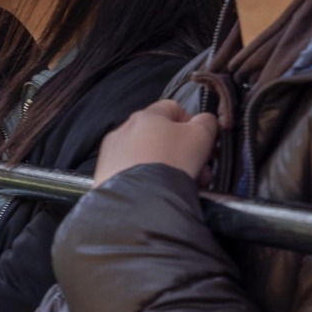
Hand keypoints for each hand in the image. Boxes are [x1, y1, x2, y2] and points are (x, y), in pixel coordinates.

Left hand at [95, 98, 217, 184]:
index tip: (202, 143)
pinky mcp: (105, 178)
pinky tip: (159, 193)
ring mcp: (111, 155)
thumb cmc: (172, 162)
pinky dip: (147, 181)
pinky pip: (132, 175)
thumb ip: (207, 122)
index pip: (173, 109)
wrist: (140, 202)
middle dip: (183, 152)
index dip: (192, 124)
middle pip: (160, 136)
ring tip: (181, 186)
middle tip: (199, 171)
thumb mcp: (201, 135)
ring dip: (167, 167)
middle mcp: (123, 131)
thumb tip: (205, 121)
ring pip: (146, 157)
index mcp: (145, 115)